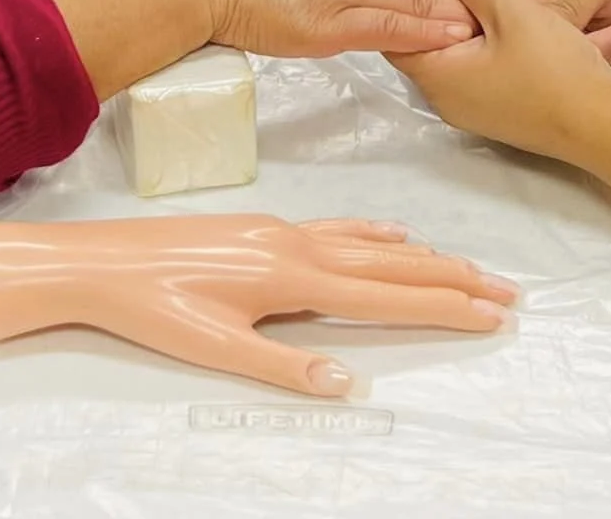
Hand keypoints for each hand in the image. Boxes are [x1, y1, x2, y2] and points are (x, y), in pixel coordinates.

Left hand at [0, 216, 514, 397]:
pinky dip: (374, 233)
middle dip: (451, 278)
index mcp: (290, 277)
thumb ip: (285, 365)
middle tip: (508, 290)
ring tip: (466, 266)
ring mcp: (281, 232)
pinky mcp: (264, 228)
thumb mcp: (215, 348)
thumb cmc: (153, 308)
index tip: (494, 314)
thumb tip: (351, 382)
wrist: (102, 262)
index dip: (442, 306)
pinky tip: (391, 233)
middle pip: (391, 265)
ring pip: (368, 244)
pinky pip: (336, 228)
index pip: (384, 295)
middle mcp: (295, 245)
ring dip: (421, 256)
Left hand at [389, 0, 610, 162]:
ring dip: (477, 17)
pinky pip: (487, 65)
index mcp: (439, 77)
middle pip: (432, 38)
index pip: (398, 31)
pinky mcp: (503, 109)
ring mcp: (477, 108)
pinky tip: (515, 11)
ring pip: (464, 50)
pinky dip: (496, 37)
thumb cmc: (554, 69)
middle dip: (446, 1)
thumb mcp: (513, 12)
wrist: (607, 126)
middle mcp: (448, 99)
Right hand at [502, 0, 610, 70]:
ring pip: (563, 70)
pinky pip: (590, 79)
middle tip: (604, 39)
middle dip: (567, 51)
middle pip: (527, 48)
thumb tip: (529, 37)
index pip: (492, 9)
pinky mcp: (588, 61)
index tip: (533, 42)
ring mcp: (561, 42)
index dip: (503, 30)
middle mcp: (533, 16)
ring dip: (601, 58)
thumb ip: (562, 4)